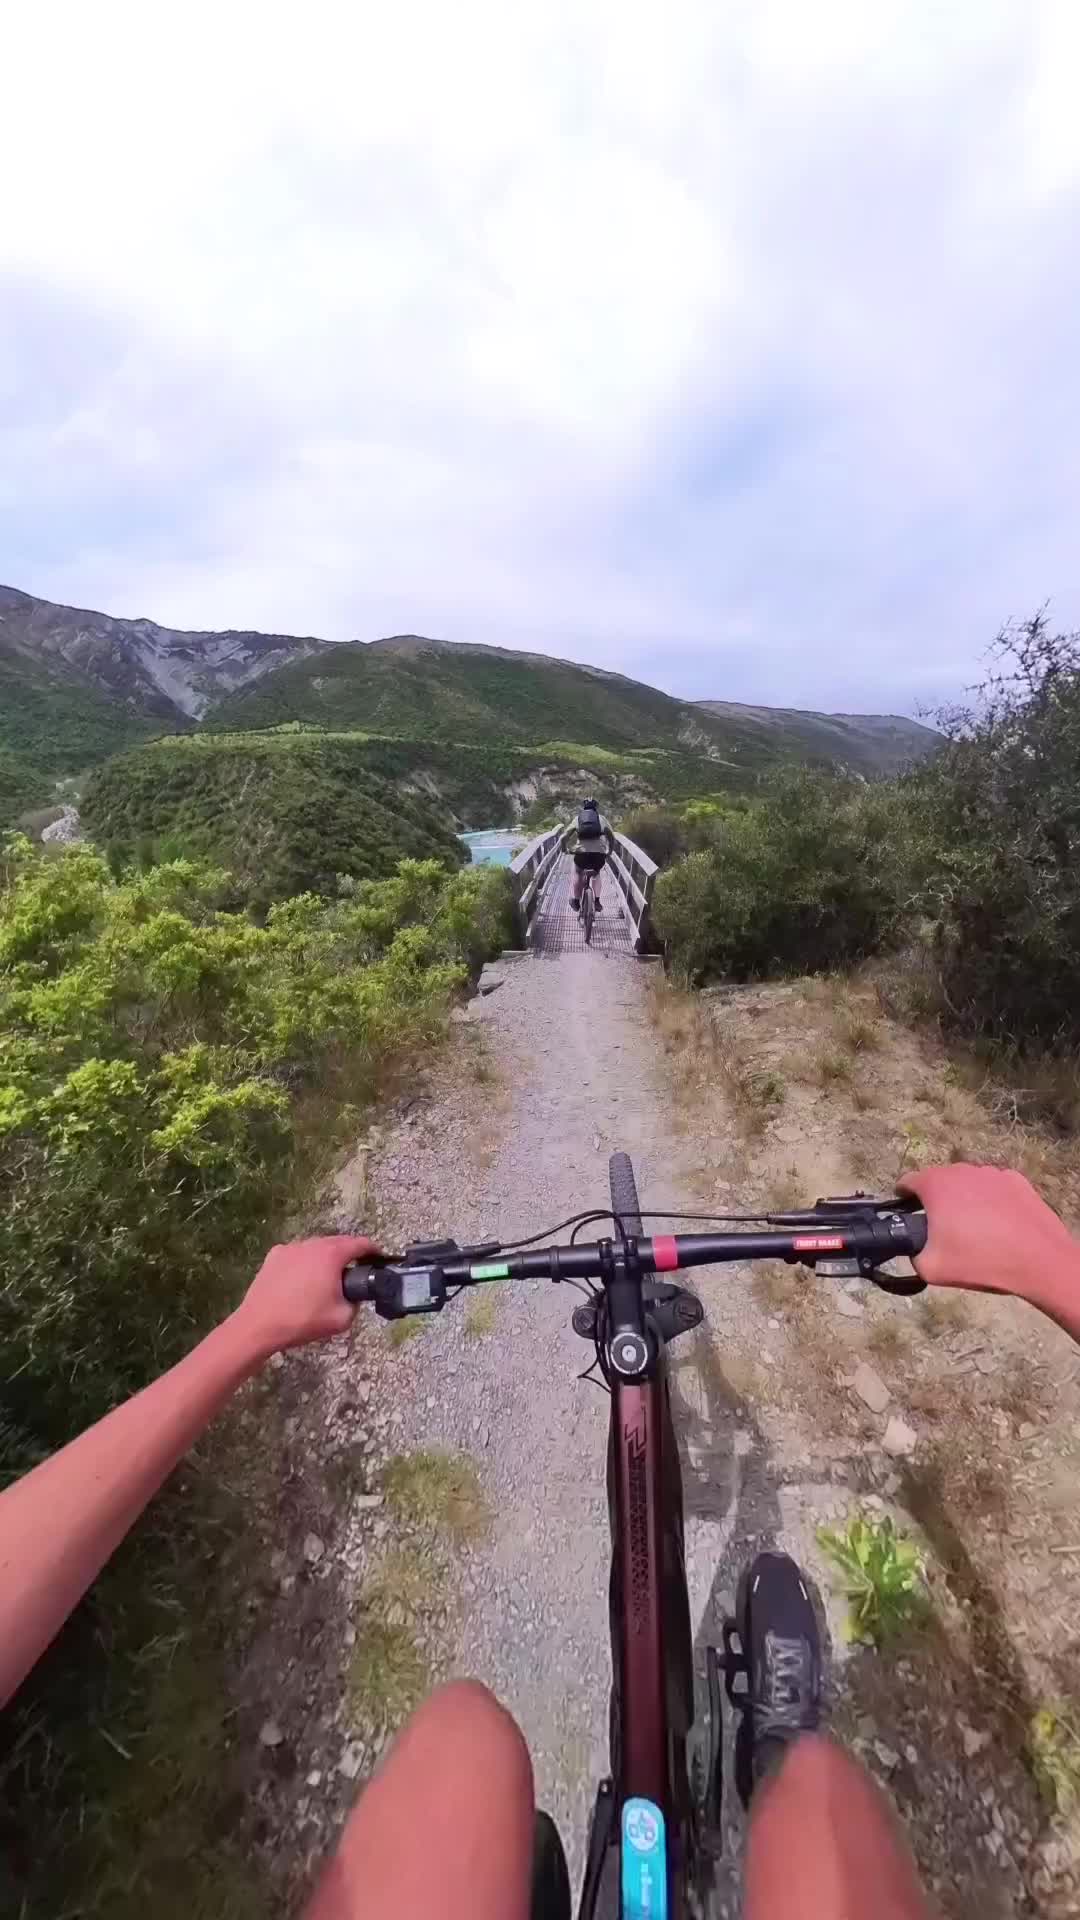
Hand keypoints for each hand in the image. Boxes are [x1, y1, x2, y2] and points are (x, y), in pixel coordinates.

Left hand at [234, 1235, 379, 1359]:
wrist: (259, 1326)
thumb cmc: (303, 1321)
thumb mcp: (342, 1318)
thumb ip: (356, 1303)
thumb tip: (353, 1296)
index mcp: (331, 1255)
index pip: (360, 1244)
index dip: (373, 1251)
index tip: (379, 1260)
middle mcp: (311, 1244)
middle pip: (338, 1243)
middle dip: (350, 1255)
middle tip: (355, 1273)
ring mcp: (290, 1248)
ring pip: (316, 1248)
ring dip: (326, 1259)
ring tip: (327, 1279)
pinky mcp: (273, 1256)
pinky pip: (297, 1255)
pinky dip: (305, 1263)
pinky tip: (301, 1282)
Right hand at [897, 1162, 1079, 1303]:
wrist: (1038, 1260)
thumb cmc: (980, 1261)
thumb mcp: (930, 1268)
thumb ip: (912, 1253)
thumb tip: (916, 1248)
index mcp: (936, 1184)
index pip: (906, 1182)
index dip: (902, 1199)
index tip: (908, 1215)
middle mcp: (962, 1170)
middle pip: (938, 1181)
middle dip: (936, 1202)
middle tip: (944, 1231)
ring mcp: (992, 1173)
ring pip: (967, 1183)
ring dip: (964, 1200)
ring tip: (974, 1230)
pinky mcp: (1016, 1181)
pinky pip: (993, 1188)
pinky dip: (990, 1201)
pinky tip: (999, 1225)